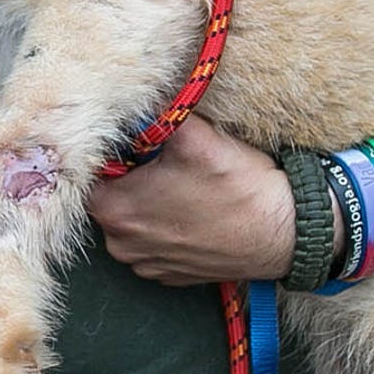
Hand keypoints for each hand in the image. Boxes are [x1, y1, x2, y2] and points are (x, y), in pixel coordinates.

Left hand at [85, 120, 294, 285]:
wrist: (283, 232)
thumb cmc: (237, 186)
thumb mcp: (193, 135)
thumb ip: (154, 114)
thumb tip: (136, 98)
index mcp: (113, 210)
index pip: (89, 172)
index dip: (111, 152)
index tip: (135, 141)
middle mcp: (120, 244)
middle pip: (109, 197)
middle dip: (130, 176)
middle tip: (163, 159)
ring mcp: (145, 265)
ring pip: (132, 221)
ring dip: (148, 202)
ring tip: (182, 185)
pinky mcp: (168, 275)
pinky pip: (154, 243)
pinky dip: (166, 227)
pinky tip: (193, 211)